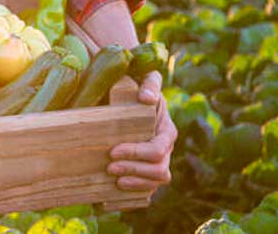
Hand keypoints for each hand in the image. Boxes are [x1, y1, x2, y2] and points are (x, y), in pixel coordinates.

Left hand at [107, 71, 176, 190]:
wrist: (132, 103)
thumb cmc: (139, 91)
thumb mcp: (146, 83)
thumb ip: (150, 84)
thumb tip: (146, 98)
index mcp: (167, 132)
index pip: (157, 150)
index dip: (137, 154)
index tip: (113, 151)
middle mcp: (166, 151)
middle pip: (158, 170)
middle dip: (134, 170)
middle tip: (109, 167)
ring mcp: (159, 163)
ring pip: (156, 183)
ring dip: (136, 184)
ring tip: (115, 180)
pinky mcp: (149, 173)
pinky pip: (148, 190)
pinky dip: (135, 194)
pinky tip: (117, 192)